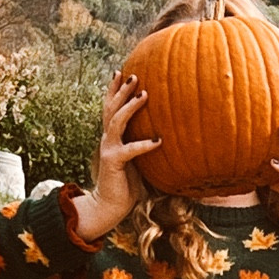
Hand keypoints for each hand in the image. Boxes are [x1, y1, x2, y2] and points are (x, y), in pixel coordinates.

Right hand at [69, 72, 161, 242]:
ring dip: (130, 106)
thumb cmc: (126, 186)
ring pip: (116, 121)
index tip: (120, 72)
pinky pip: (129, 149)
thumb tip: (170, 140)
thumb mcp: (138, 163)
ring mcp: (108, 149)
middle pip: (111, 108)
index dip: (113, 90)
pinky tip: (158, 141)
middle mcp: (107, 139)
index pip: (110, 108)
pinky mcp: (113, 162)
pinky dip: (144, 144)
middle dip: (121, 90)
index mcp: (112, 137)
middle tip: (134, 75)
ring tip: (144, 94)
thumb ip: (145, 150)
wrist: (109, 206)